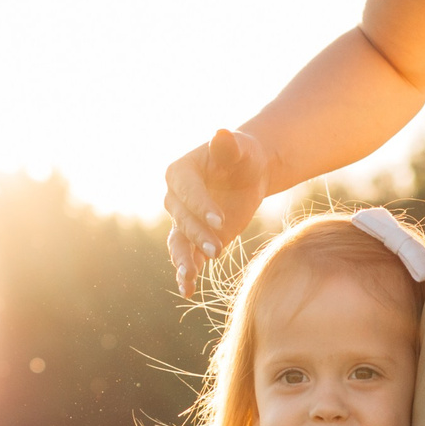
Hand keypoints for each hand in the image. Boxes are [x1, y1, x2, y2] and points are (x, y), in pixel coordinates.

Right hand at [163, 128, 272, 296]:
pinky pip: (188, 257)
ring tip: (189, 278)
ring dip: (183, 260)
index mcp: (180, 173)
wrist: (249, 175)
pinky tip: (187, 290)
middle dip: (198, 236)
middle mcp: (175, 199)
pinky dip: (186, 274)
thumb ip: (229, 145)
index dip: (201, 207)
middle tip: (216, 249)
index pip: (187, 193)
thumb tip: (221, 134)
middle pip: (183, 221)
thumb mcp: (241, 149)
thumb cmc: (245, 156)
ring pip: (179, 243)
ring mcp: (183, 221)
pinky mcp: (195, 239)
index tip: (220, 220)